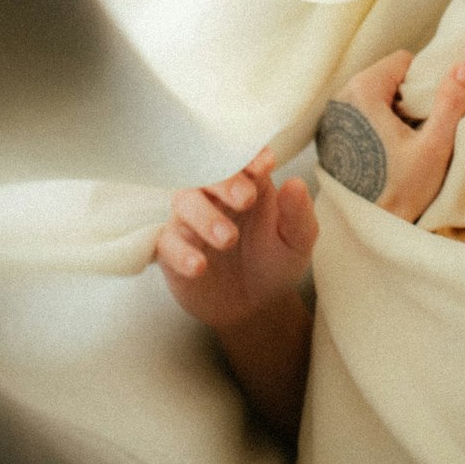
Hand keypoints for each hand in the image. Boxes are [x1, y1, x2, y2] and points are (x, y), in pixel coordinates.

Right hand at [155, 147, 317, 332]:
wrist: (256, 307)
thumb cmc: (276, 262)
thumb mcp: (298, 240)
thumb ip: (298, 213)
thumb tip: (295, 183)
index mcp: (249, 183)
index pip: (242, 157)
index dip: (250, 156)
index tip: (264, 167)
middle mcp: (216, 196)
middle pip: (208, 171)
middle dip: (226, 181)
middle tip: (246, 199)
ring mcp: (192, 220)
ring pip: (183, 201)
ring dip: (205, 216)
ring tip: (228, 239)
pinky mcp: (174, 250)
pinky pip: (166, 242)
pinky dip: (180, 252)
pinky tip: (199, 266)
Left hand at [316, 50, 464, 222]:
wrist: (366, 230)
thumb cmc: (400, 190)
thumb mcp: (434, 147)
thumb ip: (450, 102)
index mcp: (362, 91)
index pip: (402, 60)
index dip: (423, 81)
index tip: (431, 111)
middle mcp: (340, 98)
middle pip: (386, 76)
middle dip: (407, 97)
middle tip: (421, 129)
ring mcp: (331, 118)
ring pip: (374, 96)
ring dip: (393, 112)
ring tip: (406, 143)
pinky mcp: (330, 136)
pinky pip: (360, 114)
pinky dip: (377, 124)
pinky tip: (388, 152)